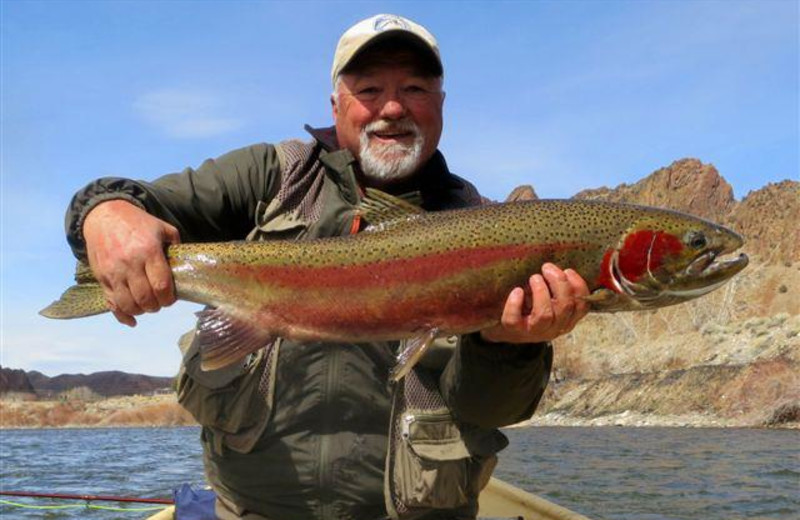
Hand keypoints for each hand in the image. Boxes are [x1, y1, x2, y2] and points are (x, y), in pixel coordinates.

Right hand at [82, 200, 180, 326]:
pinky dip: (122, 315)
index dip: (168, 298)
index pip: (161, 285)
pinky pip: (111, 303)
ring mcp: (113, 272)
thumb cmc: (137, 223)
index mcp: (148, 251)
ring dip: (141, 311)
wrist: (104, 216)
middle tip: (160, 303)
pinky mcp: (101, 277)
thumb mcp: (162, 227)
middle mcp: (130, 263)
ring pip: (128, 304)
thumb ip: (175, 245)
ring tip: (147, 306)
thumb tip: (185, 265)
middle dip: (156, 306)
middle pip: (145, 298)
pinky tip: (132, 321)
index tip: (171, 298)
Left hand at [480, 263, 589, 343]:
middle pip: (565, 307)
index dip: (578, 286)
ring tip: (534, 278)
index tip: (567, 270)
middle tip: (547, 268)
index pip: (582, 305)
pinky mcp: (515, 331)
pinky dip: (514, 304)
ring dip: (541, 292)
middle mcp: (555, 328)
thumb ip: (559, 288)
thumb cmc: (531, 308)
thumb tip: (559, 266)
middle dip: (559, 283)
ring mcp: (535, 331)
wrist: (505, 329)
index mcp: (567, 319)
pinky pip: (514, 320)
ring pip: (544, 315)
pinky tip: (517, 291)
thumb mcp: (551, 300)